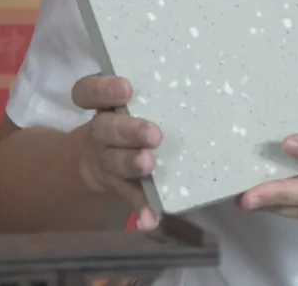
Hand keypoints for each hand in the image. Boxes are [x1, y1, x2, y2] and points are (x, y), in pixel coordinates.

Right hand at [71, 74, 161, 230]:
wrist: (104, 156)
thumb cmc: (139, 114)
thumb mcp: (147, 98)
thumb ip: (169, 91)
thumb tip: (209, 78)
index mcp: (106, 103)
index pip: (88, 91)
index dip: (102, 89)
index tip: (126, 88)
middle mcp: (103, 129)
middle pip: (105, 127)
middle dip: (127, 130)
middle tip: (153, 134)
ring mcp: (107, 158)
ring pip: (114, 160)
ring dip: (131, 164)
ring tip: (149, 166)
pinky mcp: (119, 184)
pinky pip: (129, 195)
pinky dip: (140, 206)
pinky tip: (150, 218)